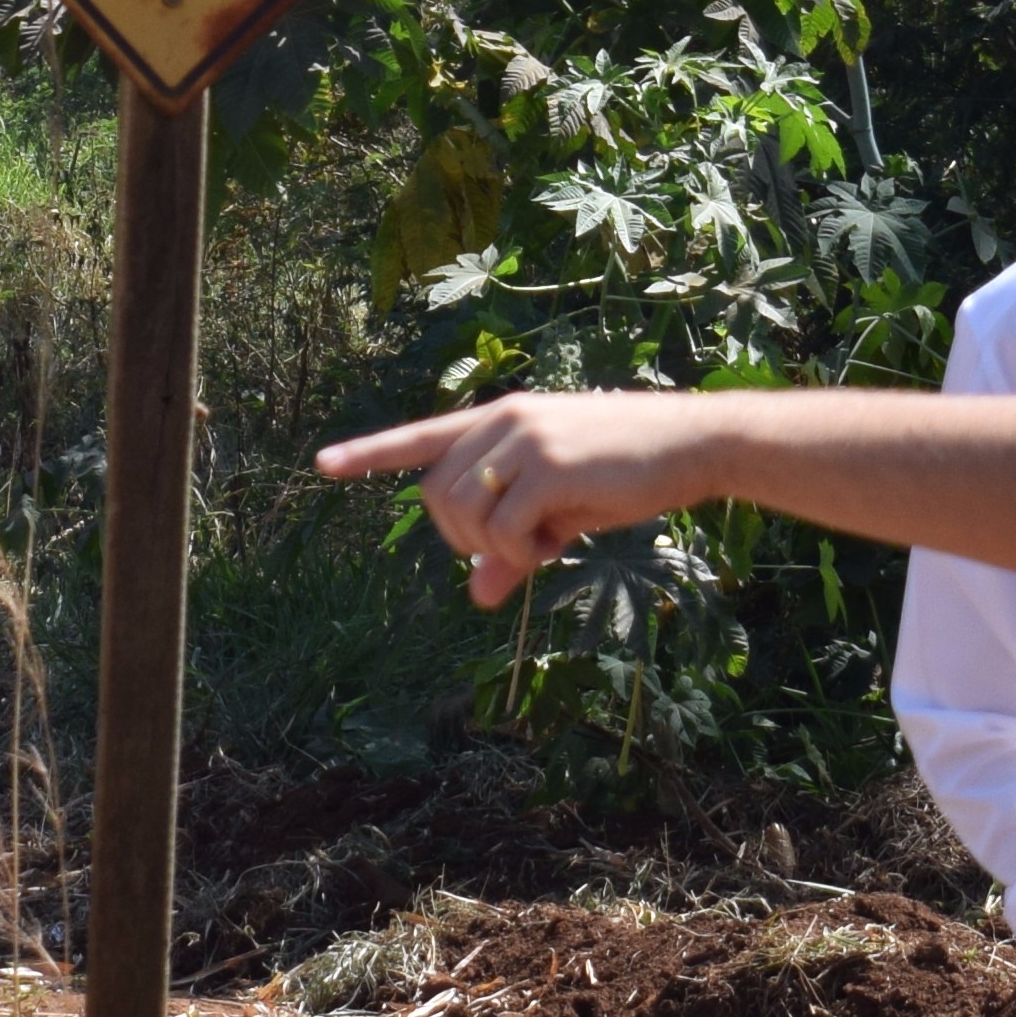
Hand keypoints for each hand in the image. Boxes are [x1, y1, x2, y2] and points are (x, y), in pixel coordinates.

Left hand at [314, 390, 711, 605]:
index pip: (421, 435)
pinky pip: (504, 530)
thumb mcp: (562, 511)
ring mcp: (525, 440)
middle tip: (514, 549)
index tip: (323, 466)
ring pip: (465, 514)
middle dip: (461, 538)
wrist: (693, 442)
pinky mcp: (550, 466)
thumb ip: (514, 545)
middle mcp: (504, 421)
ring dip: (496, 547)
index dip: (370, 453)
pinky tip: (557, 542)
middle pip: (436, 495)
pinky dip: (522, 552)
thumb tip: (478, 596)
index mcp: (500, 420)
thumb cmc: (627, 473)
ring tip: (544, 541)